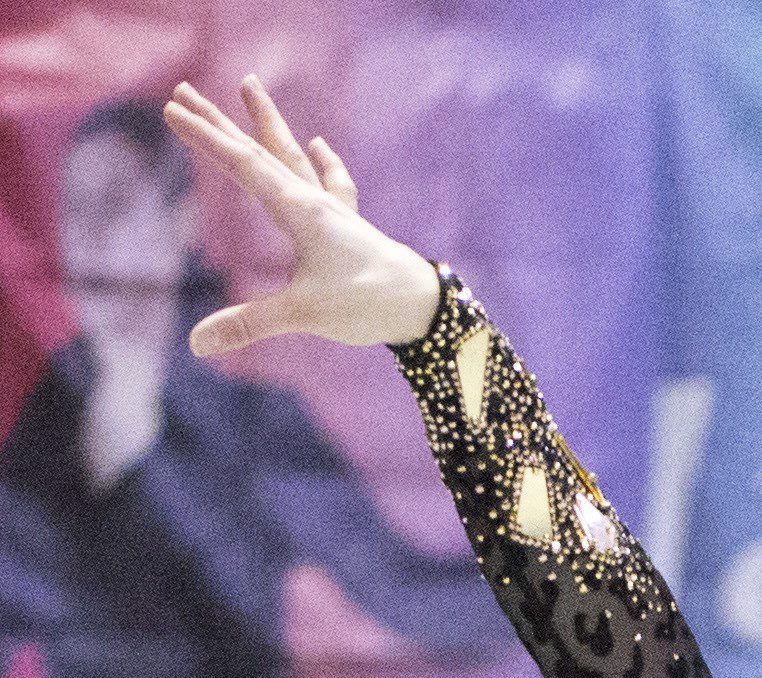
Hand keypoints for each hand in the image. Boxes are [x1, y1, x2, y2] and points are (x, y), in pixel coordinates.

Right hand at [161, 78, 439, 356]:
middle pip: (258, 150)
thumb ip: (249, 324)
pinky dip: (322, 161)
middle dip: (219, 121)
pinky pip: (332, 182)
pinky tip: (318, 144)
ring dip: (266, 123)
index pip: (242, 164)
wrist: (426, 305)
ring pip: (290, 155)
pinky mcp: (350, 224)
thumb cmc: (369, 303)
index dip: (204, 138)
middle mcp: (313, 200)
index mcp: (299, 210)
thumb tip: (196, 344)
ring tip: (250, 84)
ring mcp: (333, 209)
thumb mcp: (304, 314)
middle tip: (183, 90)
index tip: (171, 110)